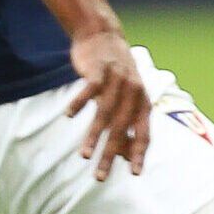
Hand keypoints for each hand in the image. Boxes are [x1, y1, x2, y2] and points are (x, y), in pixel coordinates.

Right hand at [65, 27, 149, 180]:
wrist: (103, 36)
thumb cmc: (115, 76)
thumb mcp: (126, 100)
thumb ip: (127, 126)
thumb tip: (129, 158)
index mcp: (142, 102)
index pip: (144, 133)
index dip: (140, 153)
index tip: (136, 174)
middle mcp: (134, 93)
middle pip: (122, 129)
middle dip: (111, 154)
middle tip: (100, 177)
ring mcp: (117, 80)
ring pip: (105, 113)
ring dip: (93, 136)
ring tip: (84, 156)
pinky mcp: (99, 70)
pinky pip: (90, 89)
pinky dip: (79, 102)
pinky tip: (69, 116)